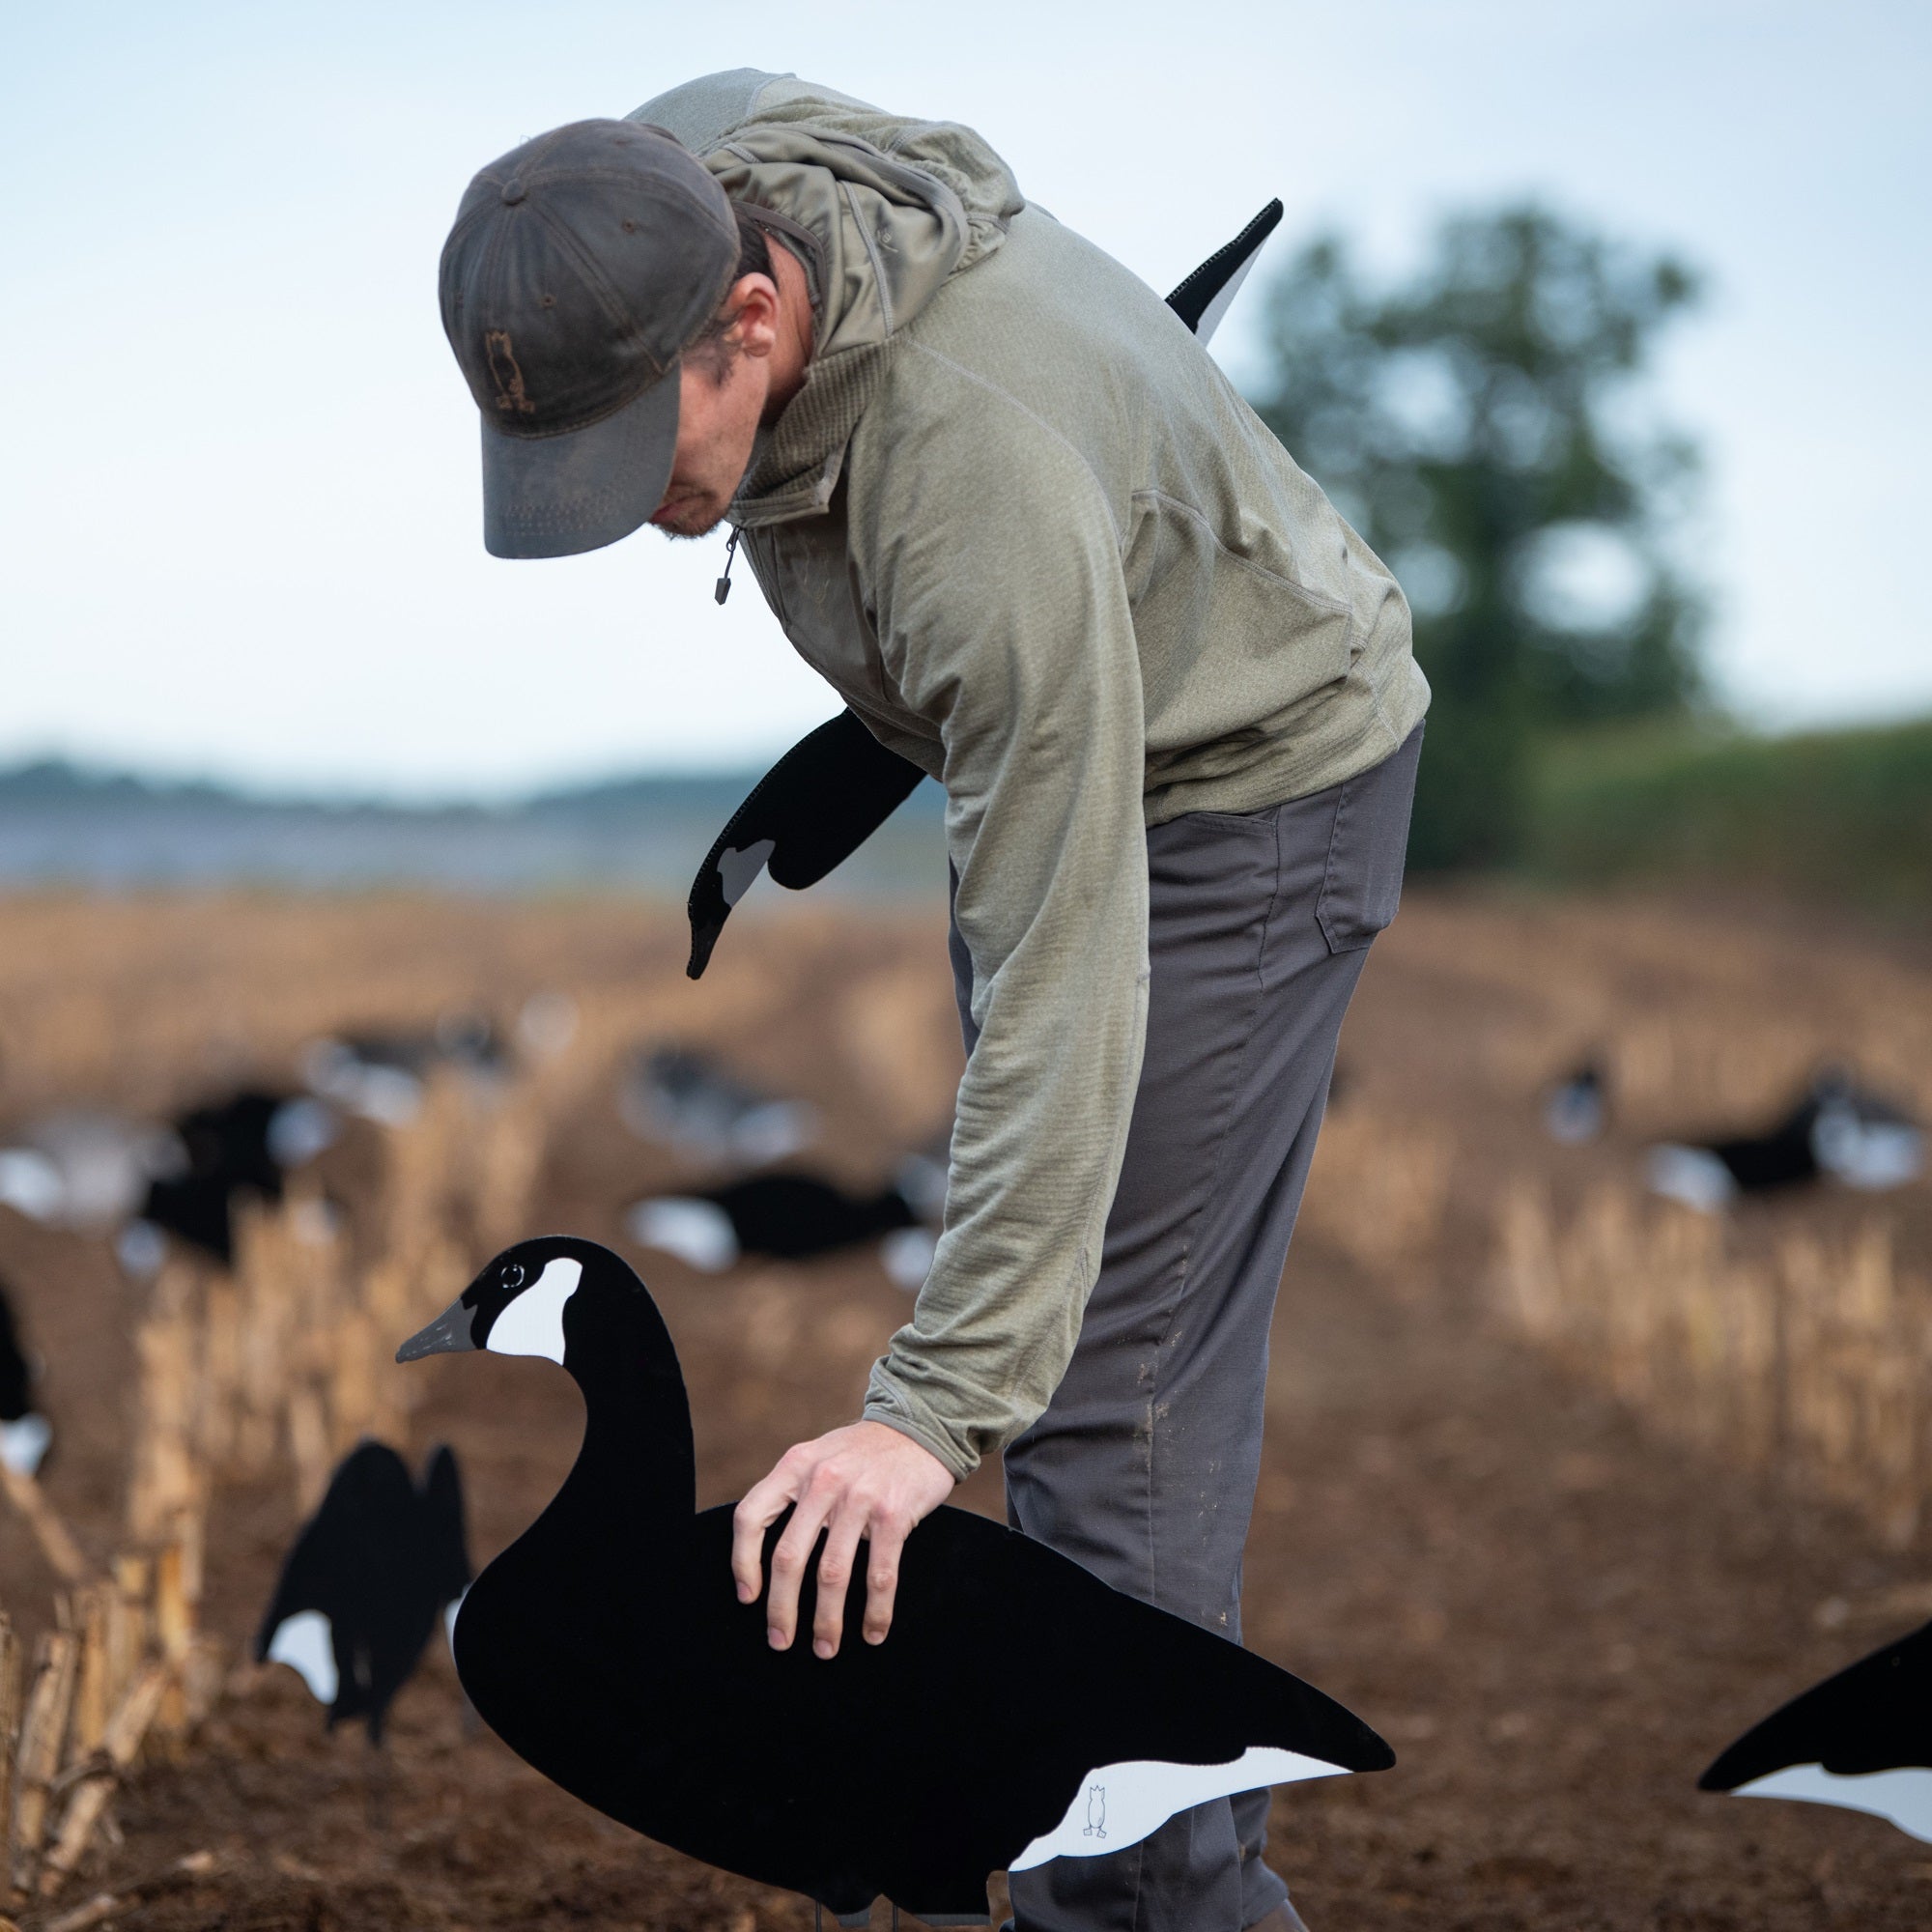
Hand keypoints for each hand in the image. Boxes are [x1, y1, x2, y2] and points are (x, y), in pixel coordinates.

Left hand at [732, 1420, 954, 1658]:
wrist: (920, 1427)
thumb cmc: (863, 1452)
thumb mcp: (817, 1456)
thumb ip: (792, 1492)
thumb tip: (766, 1556)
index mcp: (795, 1466)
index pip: (751, 1517)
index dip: (743, 1562)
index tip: (748, 1598)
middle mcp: (822, 1480)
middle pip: (789, 1557)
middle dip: (782, 1609)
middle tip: (780, 1641)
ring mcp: (859, 1497)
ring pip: (832, 1574)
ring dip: (827, 1621)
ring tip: (826, 1648)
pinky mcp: (893, 1513)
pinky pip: (880, 1575)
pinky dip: (876, 1611)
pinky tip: (874, 1632)